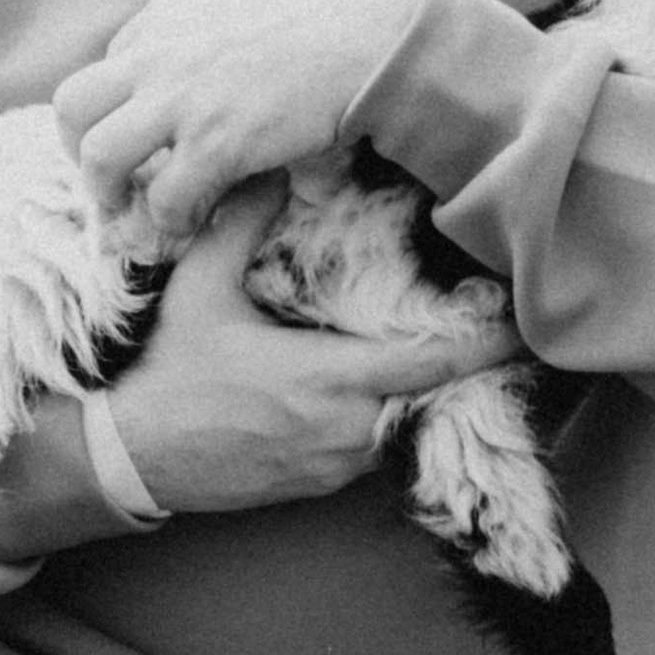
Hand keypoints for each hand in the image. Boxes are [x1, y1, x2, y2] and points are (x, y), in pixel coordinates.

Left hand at [56, 0, 428, 242]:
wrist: (380, 33)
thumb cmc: (338, 19)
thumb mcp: (257, 10)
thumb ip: (229, 48)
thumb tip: (226, 92)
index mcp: (170, 14)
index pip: (112, 63)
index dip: (124, 106)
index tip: (147, 133)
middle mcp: (160, 52)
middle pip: (74, 104)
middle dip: (80, 147)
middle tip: (111, 177)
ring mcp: (181, 98)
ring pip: (97, 155)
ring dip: (111, 192)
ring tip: (136, 212)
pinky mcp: (214, 143)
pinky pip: (164, 199)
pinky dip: (175, 220)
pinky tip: (198, 223)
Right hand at [99, 181, 528, 516]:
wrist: (127, 459)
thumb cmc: (166, 376)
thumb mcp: (199, 289)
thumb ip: (239, 225)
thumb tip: (274, 168)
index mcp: (327, 380)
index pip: (431, 365)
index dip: (485, 346)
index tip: (527, 326)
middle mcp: (344, 430)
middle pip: (427, 395)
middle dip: (456, 364)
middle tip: (487, 324)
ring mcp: (333, 465)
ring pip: (400, 423)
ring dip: (413, 390)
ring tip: (431, 346)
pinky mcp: (317, 485)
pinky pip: (371, 448)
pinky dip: (381, 416)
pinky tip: (373, 384)